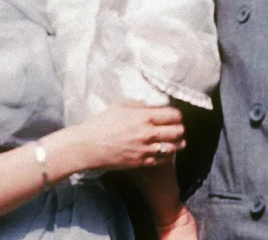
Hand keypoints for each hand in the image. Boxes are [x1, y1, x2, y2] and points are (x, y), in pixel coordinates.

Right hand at [68, 103, 185, 171]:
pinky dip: (168, 154)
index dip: (176, 114)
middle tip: (175, 126)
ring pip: (176, 146)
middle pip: (179, 131)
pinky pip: (164, 159)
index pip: (174, 115)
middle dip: (179, 127)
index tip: (173, 115)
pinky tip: (164, 150)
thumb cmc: (101, 123)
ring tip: (173, 139)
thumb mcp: (121, 106)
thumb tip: (153, 105)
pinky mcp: (143, 162)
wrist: (88, 147)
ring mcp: (147, 149)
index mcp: (144, 116)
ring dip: (177, 142)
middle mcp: (149, 133)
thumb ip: (140, 105)